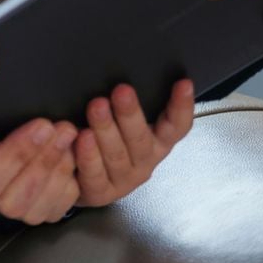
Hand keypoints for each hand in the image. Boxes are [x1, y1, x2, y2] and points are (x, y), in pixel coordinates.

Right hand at [0, 118, 79, 224]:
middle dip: (44, 157)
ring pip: (39, 203)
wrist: (13, 121)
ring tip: (70, 137)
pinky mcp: (43, 209)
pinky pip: (59, 207)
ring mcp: (19, 207)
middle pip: (17, 194)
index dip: (19, 152)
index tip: (42, 125)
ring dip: (59, 168)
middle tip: (62, 128)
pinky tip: (74, 157)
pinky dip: (70, 183)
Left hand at [73, 80, 193, 206]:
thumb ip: (127, 102)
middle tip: (121, 91)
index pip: (176, 126)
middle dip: (130, 114)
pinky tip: (80, 137)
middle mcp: (145, 161)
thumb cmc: (104, 139)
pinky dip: (87, 155)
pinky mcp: (101, 192)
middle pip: (141, 139)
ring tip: (97, 108)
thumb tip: (124, 69)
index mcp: (157, 142)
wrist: (79, 178)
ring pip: (116, 155)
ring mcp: (124, 179)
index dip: (182, 107)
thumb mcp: (121, 119)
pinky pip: (94, 174)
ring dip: (106, 130)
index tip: (183, 83)